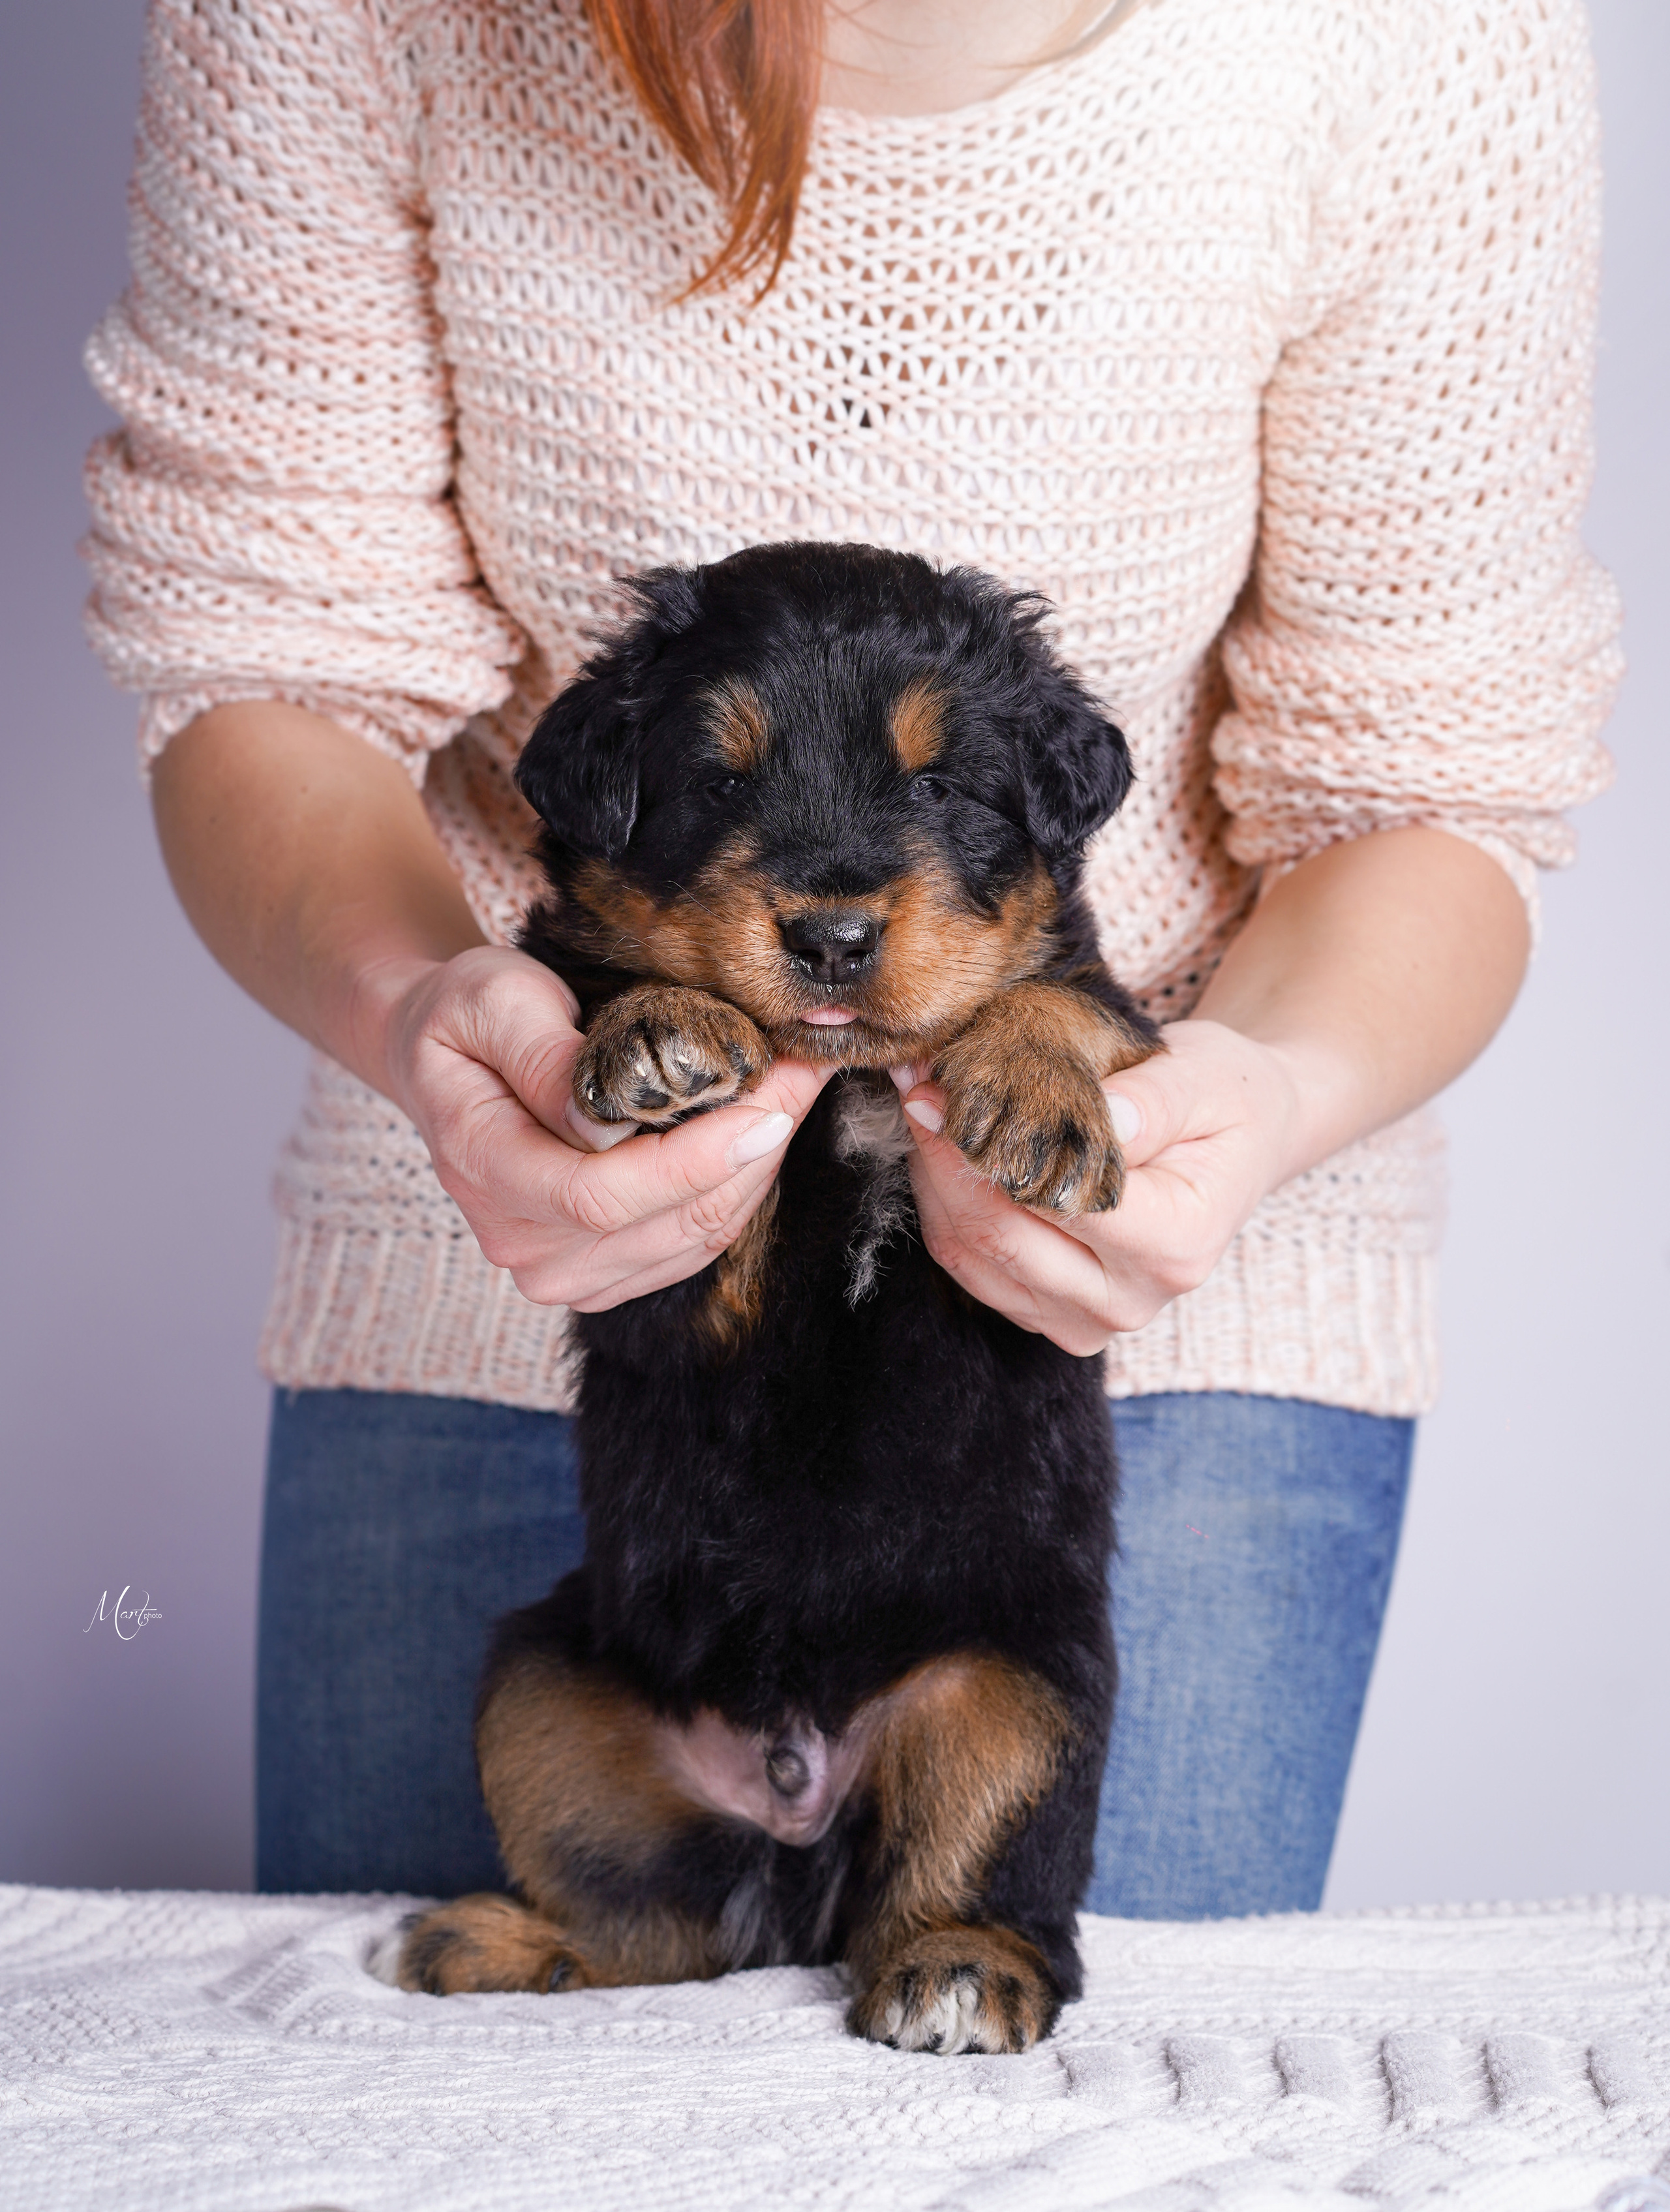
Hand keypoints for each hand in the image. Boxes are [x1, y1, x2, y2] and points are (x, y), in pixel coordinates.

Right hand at [371, 946, 832, 1310]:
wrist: (442, 1060)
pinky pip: (691, 1246)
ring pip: (692, 1240)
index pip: (601, 1195)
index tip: (767, 1109)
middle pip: (665, 1225)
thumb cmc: (467, 1017)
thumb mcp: (490, 1000)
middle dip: (751, 1153)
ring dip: (756, 1172)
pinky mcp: (601, 1270)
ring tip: (796, 1093)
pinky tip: (762, 1135)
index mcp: (484, 1169)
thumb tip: (603, 1116)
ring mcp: (561, 1268)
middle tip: (808, 1074)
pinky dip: (738, 1192)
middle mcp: (522, 1241)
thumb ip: (540, 1053)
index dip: (694, 1162)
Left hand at [894, 1020, 1309, 1355]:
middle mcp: (1130, 1299)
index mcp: (1175, 1246)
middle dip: (943, 1158)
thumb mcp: (1207, 1079)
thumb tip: (1099, 1116)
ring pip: (974, 1258)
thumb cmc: (1225, 1102)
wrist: (1242, 1140)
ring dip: (934, 1183)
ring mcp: (1089, 1318)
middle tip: (912, 1085)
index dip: (986, 1147)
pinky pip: (972, 1270)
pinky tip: (936, 1151)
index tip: (937, 1086)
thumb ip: (1152, 1100)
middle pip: (1004, 1238)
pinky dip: (943, 1210)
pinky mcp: (1053, 1315)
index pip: (1059, 1203)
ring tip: (918, 1108)